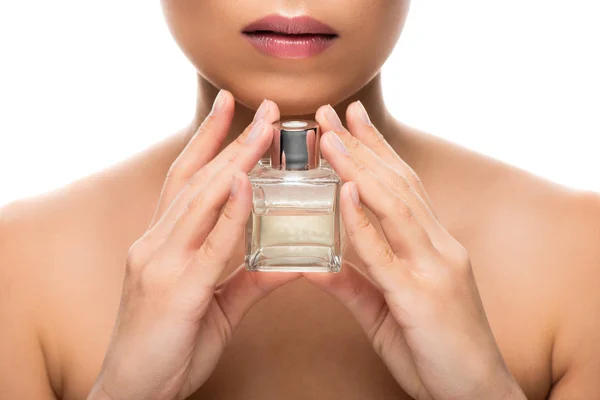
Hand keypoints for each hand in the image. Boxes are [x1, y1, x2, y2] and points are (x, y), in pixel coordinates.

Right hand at [88, 91, 299, 399]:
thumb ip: (250, 279)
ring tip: (264, 129)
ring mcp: (160, 262)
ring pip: (200, 200)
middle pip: (194, 179)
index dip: (208, 141)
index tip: (230, 108)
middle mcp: (156, 243)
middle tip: (263, 106)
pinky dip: (229, 211)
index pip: (186, 180)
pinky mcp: (175, 289)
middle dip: (228, 137)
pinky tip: (245, 182)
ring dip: (234, 160)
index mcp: (162, 243)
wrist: (133, 392)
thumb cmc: (170, 346)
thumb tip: (290, 261)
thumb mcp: (214, 305)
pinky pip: (208, 244)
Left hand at [304, 103, 525, 399]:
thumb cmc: (435, 351)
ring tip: (329, 136)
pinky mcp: (423, 296)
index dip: (376, 149)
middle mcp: (438, 247)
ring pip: (394, 205)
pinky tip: (347, 190)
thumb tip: (314, 264)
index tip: (351, 119)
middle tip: (331, 111)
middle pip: (396, 184)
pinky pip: (387, 253)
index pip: (402, 185)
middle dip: (361, 144)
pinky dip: (365, 220)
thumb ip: (353, 282)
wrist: (475, 395)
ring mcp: (434, 268)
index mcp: (433, 246)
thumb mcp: (388, 311)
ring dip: (359, 166)